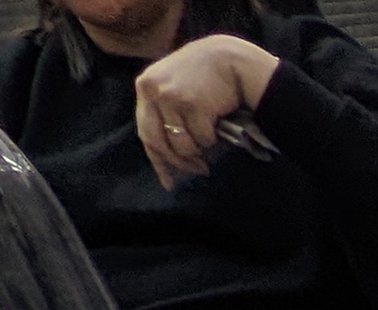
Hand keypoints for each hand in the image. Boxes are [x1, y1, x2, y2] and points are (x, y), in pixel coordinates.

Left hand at [133, 33, 278, 186]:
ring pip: (183, 145)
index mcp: (146, 86)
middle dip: (181, 162)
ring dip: (200, 149)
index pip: (146, 131)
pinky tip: (220, 126)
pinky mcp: (192, 105)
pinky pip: (202, 139)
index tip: (169, 182)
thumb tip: (166, 153)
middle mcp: (153, 91)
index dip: (158, 160)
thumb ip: (165, 110)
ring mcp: (171, 97)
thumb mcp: (176, 85)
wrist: (231, 59)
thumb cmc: (207, 76)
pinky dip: (214, 139)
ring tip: (212, 138)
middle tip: (199, 169)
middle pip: (160, 143)